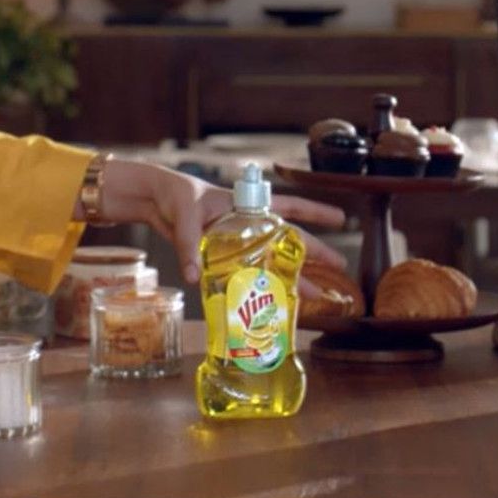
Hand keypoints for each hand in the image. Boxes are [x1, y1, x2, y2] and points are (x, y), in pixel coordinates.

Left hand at [100, 160, 346, 281]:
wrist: (155, 200)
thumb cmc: (176, 196)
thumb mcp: (185, 215)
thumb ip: (190, 245)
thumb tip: (193, 275)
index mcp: (247, 207)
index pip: (289, 206)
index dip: (315, 213)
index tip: (342, 219)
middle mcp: (249, 224)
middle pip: (289, 239)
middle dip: (315, 253)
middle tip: (340, 267)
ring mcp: (238, 242)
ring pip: (274, 260)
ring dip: (293, 275)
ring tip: (315, 294)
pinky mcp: (224, 256)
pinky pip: (249, 272)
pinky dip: (260, 286)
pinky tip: (272, 301)